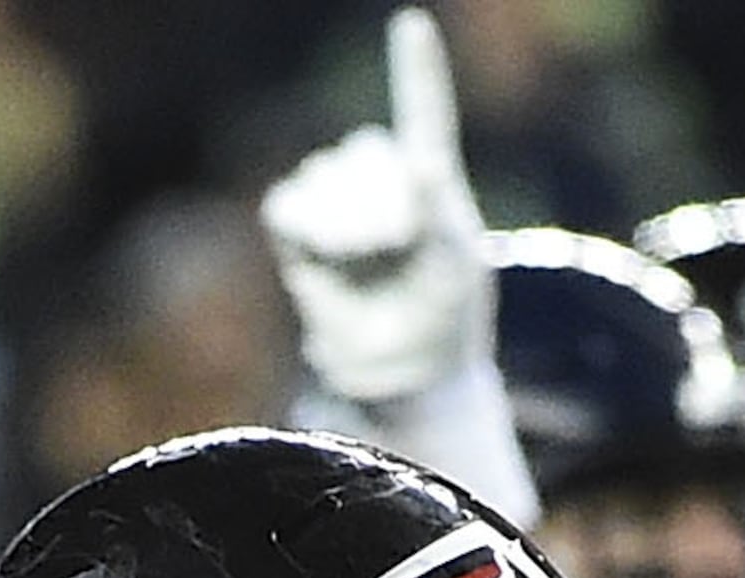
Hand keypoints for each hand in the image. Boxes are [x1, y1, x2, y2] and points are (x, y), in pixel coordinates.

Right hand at [258, 8, 490, 404]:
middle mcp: (381, 182)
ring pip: (327, 178)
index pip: (422, 114)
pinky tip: (325, 253)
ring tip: (366, 259)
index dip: (415, 69)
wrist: (404, 375)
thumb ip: (442, 210)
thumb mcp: (457, 265)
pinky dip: (305, 226)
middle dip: (380, 201)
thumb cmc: (442, 320)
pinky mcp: (296, 234)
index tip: (412, 24)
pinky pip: (286, 204)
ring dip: (346, 220)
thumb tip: (422, 162)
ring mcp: (336, 207)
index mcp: (431, 181)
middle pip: (365, 154)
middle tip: (396, 247)